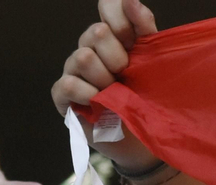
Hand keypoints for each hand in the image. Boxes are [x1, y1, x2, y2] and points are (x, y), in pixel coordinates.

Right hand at [51, 0, 160, 171]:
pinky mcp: (62, 95)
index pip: (108, 5)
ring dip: (104, 79)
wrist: (144, 140)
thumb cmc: (148, 100)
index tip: (133, 42)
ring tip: (113, 94)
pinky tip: (98, 104)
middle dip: (118, 58)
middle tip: (126, 78)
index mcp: (114, 36)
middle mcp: (90, 48)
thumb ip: (144, 28)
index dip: (120, 19)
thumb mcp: (154, 62)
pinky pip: (68, 84)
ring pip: (82, 57)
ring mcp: (73, 70)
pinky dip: (87, 95)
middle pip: (96, 32)